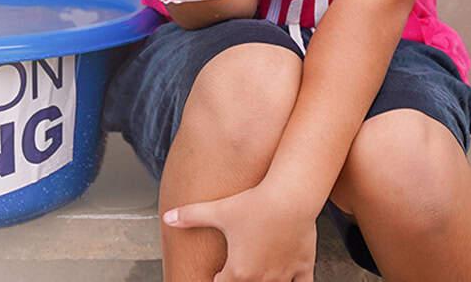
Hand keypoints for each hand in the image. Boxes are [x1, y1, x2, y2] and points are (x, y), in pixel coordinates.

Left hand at [163, 180, 316, 281]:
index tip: (217, 275)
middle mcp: (262, 279)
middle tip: (238, 272)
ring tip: (256, 274)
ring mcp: (284, 275)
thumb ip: (190, 216)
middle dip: (239, 281)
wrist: (289, 197)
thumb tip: (167, 217)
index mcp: (238, 272)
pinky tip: (287, 279)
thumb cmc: (254, 204)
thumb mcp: (217, 210)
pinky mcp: (303, 267)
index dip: (217, 280)